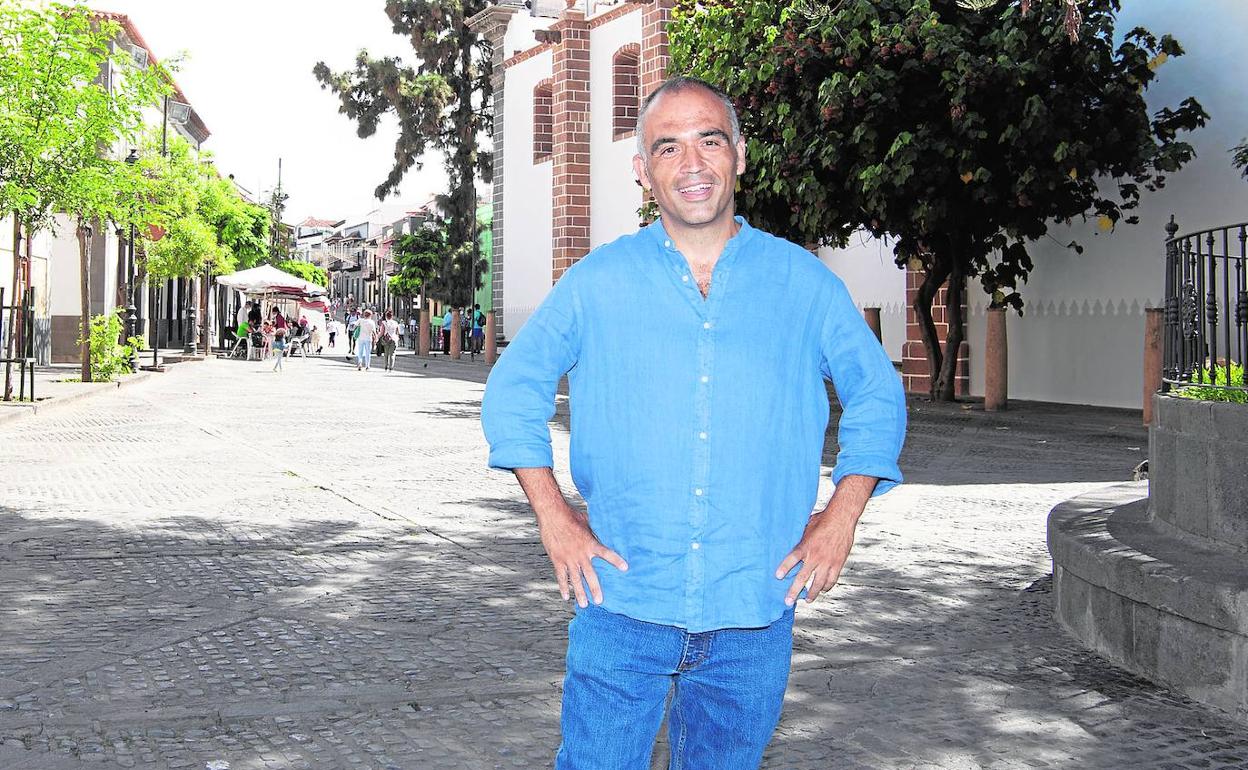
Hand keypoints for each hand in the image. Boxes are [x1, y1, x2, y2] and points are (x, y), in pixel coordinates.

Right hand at [536, 505, 627, 607]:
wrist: (552, 514)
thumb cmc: (570, 515)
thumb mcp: (586, 521)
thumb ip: (594, 530)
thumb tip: (604, 527)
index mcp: (590, 543)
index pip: (606, 553)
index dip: (616, 560)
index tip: (625, 568)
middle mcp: (580, 554)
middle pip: (590, 575)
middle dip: (595, 589)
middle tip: (600, 601)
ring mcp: (568, 558)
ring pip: (575, 579)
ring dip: (580, 593)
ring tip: (584, 604)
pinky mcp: (557, 560)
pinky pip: (561, 576)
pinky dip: (563, 587)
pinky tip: (566, 596)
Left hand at [774, 475, 875, 604]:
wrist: (842, 518)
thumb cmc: (823, 519)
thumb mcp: (806, 526)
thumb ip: (800, 538)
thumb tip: (790, 541)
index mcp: (806, 546)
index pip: (792, 559)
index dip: (784, 568)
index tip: (778, 577)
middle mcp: (815, 556)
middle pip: (802, 577)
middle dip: (794, 591)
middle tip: (788, 601)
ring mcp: (827, 561)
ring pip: (818, 583)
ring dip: (812, 593)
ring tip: (807, 600)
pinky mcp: (838, 564)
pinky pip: (831, 580)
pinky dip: (826, 586)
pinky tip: (823, 590)